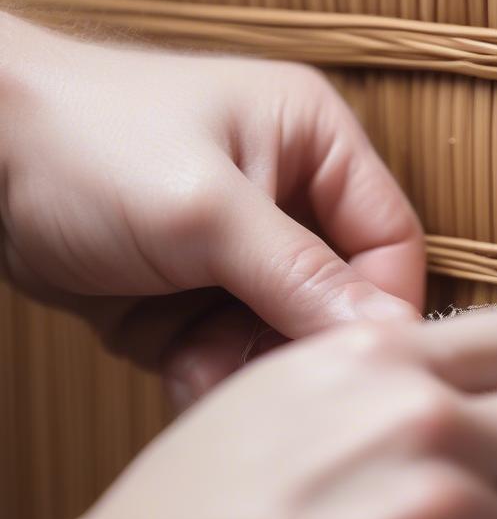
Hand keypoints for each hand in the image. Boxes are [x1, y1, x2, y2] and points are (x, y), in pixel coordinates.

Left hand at [0, 12, 423, 405]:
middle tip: (263, 376)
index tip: (358, 364)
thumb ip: (301, 274)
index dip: (381, 307)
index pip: (390, 240)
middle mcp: (290, 193)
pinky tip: (175, 365)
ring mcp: (242, 247)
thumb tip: (389, 331)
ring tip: (200, 364)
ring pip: (284, 334)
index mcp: (316, 142)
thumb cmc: (84, 143)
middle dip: (298, 342)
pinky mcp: (200, 289)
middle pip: (340, 298)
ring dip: (247, 362)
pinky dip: (208, 368)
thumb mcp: (204, 209)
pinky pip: (233, 348)